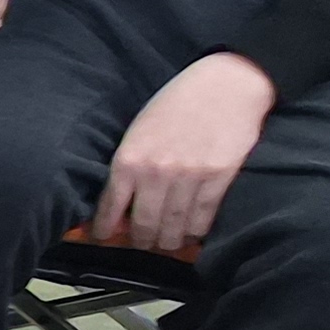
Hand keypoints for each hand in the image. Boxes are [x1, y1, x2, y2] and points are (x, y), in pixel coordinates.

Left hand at [93, 51, 273, 252]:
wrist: (227, 85)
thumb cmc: (178, 102)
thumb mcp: (140, 128)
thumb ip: (130, 163)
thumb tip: (123, 200)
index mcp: (129, 158)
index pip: (110, 206)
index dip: (104, 228)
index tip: (103, 237)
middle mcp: (156, 173)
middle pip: (143, 224)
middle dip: (141, 240)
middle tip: (142, 244)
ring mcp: (188, 178)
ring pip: (173, 227)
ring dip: (169, 241)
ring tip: (167, 243)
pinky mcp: (218, 179)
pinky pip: (202, 218)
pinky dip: (195, 231)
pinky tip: (191, 233)